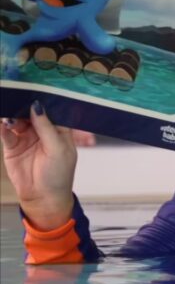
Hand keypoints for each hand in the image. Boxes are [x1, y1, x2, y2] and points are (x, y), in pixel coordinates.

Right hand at [0, 103, 76, 230]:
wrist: (43, 197)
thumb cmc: (58, 174)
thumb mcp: (58, 149)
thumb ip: (47, 127)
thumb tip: (37, 106)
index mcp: (60, 129)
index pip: (52, 109)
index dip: (45, 99)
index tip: (37, 86)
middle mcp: (42, 130)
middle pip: (32, 111)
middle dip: (25, 103)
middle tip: (18, 93)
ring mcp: (26, 136)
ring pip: (17, 119)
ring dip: (12, 114)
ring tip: (8, 110)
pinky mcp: (12, 145)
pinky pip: (6, 132)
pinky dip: (2, 126)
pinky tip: (2, 121)